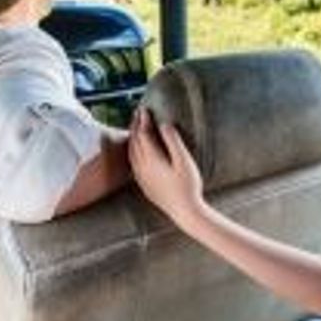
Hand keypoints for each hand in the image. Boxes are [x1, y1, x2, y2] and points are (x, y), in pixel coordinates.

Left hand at [128, 108, 204, 229]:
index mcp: (152, 160)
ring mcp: (141, 177)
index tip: (145, 108)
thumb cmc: (188, 185)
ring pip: (131, 152)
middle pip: (134, 142)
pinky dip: (133, 150)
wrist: (184, 211)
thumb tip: (164, 125)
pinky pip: (133, 162)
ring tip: (136, 127)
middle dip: (135, 126)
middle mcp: (142, 168)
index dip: (143, 120)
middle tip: (138, 113)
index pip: (143, 135)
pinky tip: (137, 151)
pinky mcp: (144, 184)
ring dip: (133, 137)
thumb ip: (173, 141)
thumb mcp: (184, 160)